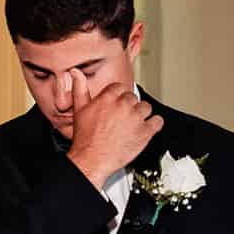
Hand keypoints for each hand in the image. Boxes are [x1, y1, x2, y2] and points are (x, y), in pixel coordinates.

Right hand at [63, 69, 160, 186]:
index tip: (117, 103)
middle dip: (129, 106)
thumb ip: (80, 89)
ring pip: (146, 108)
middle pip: (133, 98)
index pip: (119, 87)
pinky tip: (147, 128)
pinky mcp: (145, 132)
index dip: (118, 96)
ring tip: (134, 123)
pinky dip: (155, 124)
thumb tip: (76, 73)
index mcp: (108, 98)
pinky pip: (158, 122)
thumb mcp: (79, 110)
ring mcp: (136, 118)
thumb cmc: (85, 139)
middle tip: (123, 117)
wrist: (92, 159)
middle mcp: (123, 105)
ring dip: (142, 114)